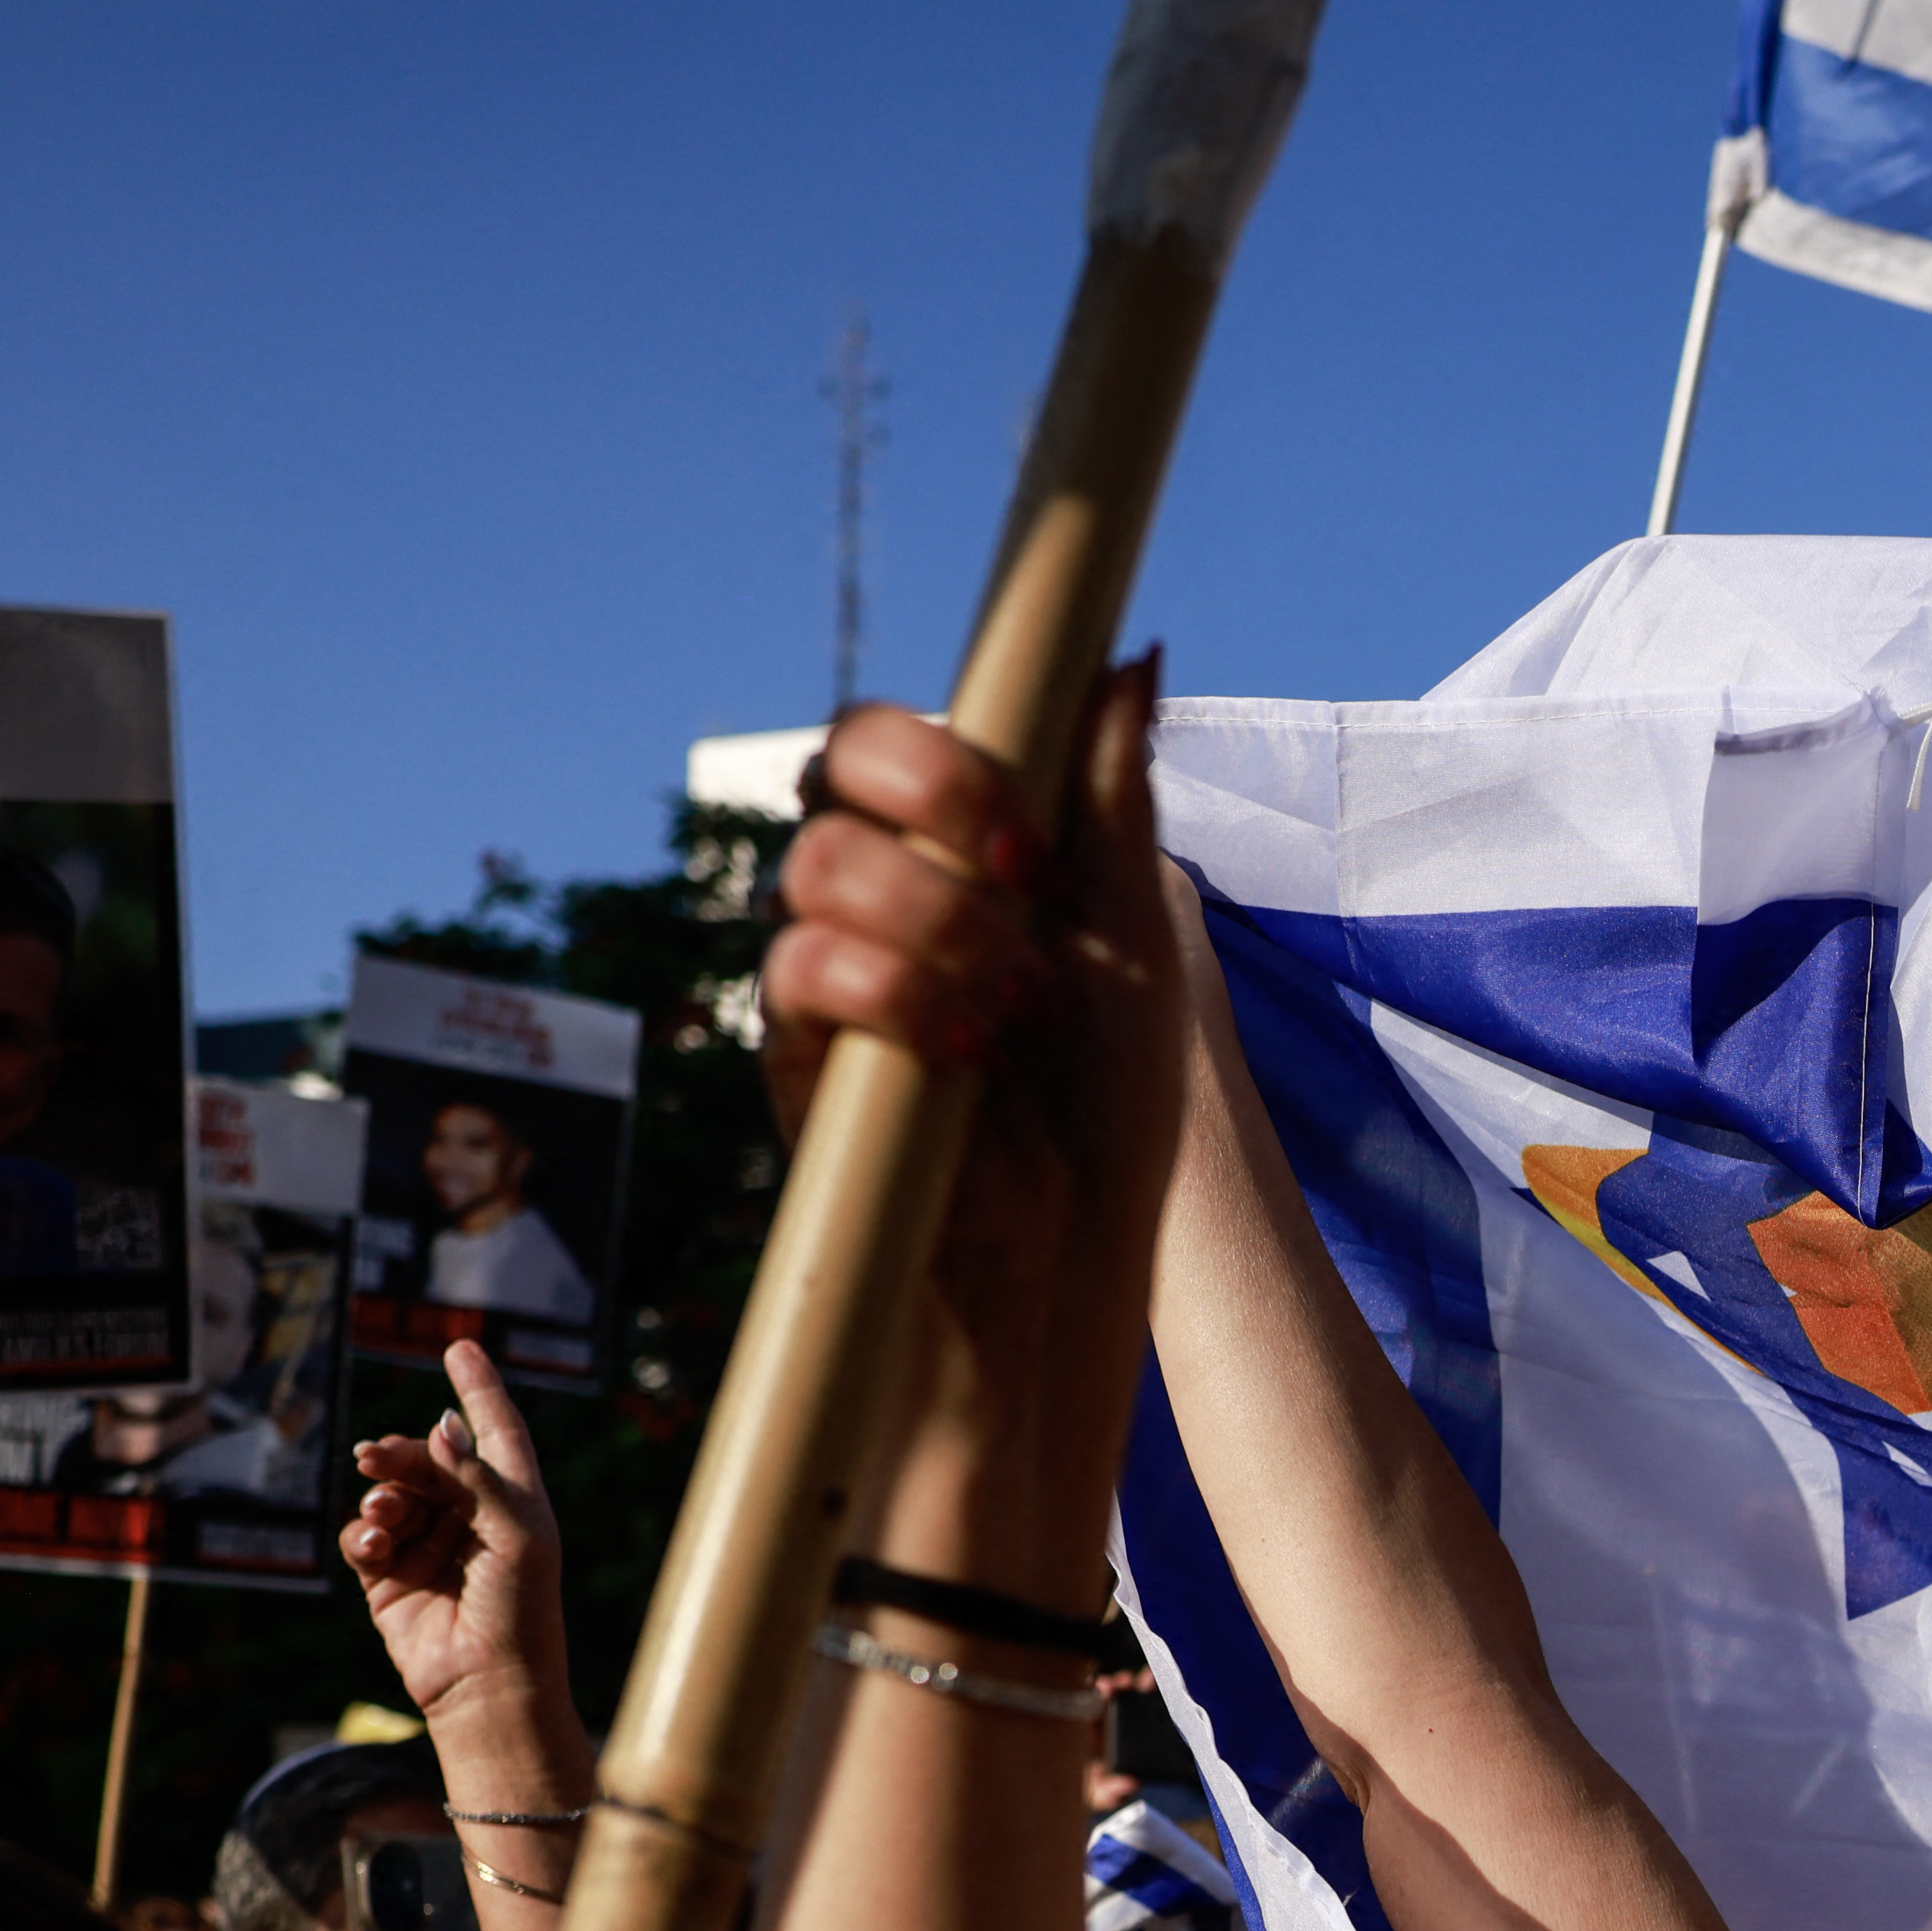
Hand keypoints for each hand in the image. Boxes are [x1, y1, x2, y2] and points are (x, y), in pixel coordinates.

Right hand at [342, 1338, 571, 1750]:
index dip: (479, 1389)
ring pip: (391, 1496)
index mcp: (515, 1503)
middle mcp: (472, 1520)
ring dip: (381, 1496)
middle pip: (426, 1462)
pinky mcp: (391, 1578)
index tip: (461, 1346)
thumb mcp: (516, 1534)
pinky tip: (373, 1543)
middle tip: (373, 1457)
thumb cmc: (521, 1610)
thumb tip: (443, 1424)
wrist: (488, 1685)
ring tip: (383, 1515)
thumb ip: (479, 1476)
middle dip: (399, 1456)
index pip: (496, 1432)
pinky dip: (364, 1533)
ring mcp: (429, 1547)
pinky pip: (366, 1536)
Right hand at [762, 661, 1189, 1512]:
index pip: (883, 744)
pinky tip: (973, 1050)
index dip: (937, 750)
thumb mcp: (1136, 945)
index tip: (1024, 821)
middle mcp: (874, 912)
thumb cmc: (1110, 1119)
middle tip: (1021, 885)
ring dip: (930, 917)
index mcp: (945, 866)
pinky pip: (795, 979)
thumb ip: (1112, 805)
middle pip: (827, 783)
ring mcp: (832, 988)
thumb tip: (1130, 656)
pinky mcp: (808, 1070)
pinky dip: (892, 994)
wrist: (1082, 1274)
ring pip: (810, 871)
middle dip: (929, 812)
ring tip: (1019, 1004)